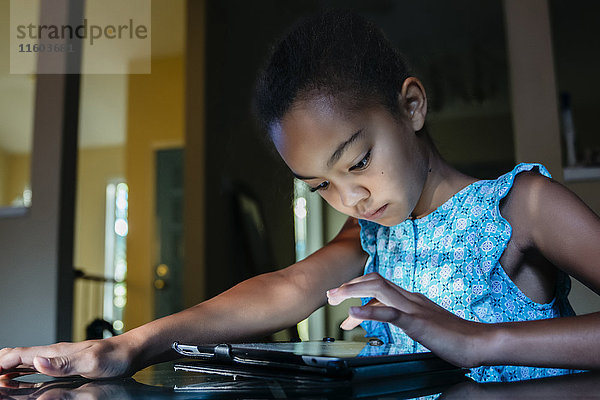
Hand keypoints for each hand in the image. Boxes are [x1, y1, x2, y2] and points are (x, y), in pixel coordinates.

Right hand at [0, 336, 133, 379]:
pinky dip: (20, 373)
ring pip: (24, 361)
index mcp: (56, 352)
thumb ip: (64, 363)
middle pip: (16, 356)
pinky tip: (17, 380)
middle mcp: (54, 353)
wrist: (132, 351)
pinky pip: (36, 367)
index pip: (18, 355)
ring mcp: (59, 358)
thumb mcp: (92, 362)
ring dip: (6, 370)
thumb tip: (37, 361)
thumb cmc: (116, 356)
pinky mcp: (66, 364)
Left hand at [326, 272, 490, 367]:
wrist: (479, 343)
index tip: (341, 297)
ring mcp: (414, 308)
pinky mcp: (417, 323)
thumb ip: (406, 318)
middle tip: (330, 296)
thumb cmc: (454, 337)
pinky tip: (353, 314)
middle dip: (350, 286)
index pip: (380, 285)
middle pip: (375, 281)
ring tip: (335, 298)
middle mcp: (410, 298)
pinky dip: (369, 312)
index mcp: (412, 299)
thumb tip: (387, 318)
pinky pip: (390, 313)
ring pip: (379, 289)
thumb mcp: (424, 324)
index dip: (358, 287)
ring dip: (353, 291)